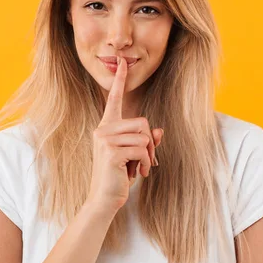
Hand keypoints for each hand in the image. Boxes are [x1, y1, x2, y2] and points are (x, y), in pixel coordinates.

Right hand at [86, 57, 163, 214]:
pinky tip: (138, 174)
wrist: (103, 200)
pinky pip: (142, 149)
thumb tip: (158, 131)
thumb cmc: (118, 177)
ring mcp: (105, 139)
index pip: (114, 99)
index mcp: (107, 127)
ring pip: (144, 136)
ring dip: (148, 156)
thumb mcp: (134, 157)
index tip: (123, 61)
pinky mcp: (111, 151)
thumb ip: (145, 142)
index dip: (120, 80)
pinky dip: (146, 163)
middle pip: (142, 122)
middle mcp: (103, 129)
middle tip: (146, 162)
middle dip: (150, 144)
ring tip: (139, 169)